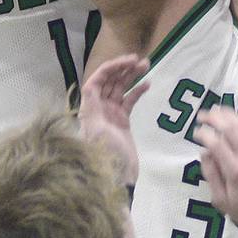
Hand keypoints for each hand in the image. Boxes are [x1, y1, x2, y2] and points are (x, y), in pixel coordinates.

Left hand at [78, 54, 148, 183]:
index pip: (96, 81)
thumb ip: (93, 109)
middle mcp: (99, 109)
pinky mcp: (122, 121)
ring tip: (146, 65)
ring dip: (131, 76)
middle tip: (140, 60)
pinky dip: (137, 91)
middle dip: (122, 69)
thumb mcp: (97, 131)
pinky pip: (129, 101)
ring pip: (120, 89)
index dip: (109, 69)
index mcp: (90, 109)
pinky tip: (147, 84)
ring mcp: (111, 114)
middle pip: (109, 82)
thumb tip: (89, 88)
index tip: (126, 61)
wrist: (118, 177)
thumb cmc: (106, 155)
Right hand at [192, 106, 237, 237]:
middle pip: (230, 128)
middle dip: (214, 118)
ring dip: (229, 116)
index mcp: (235, 171)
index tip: (196, 132)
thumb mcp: (220, 200)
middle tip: (203, 115)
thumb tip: (204, 152)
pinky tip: (237, 122)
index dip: (203, 133)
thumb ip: (211, 174)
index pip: (216, 143)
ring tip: (217, 112)